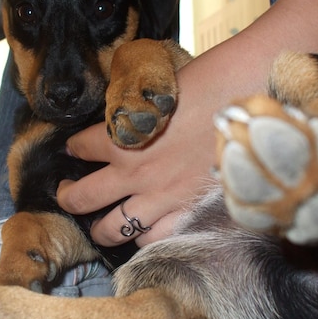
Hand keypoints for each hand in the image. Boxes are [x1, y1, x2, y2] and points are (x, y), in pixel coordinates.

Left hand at [57, 56, 229, 247]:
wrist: (250, 95)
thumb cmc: (208, 80)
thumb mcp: (157, 89)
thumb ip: (134, 110)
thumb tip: (125, 116)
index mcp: (119, 136)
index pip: (80, 146)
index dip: (74, 147)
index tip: (74, 148)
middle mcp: (133, 172)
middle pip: (82, 198)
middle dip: (68, 197)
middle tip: (68, 193)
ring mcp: (160, 197)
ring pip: (112, 229)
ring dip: (100, 229)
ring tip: (98, 226)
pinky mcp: (187, 209)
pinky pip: (156, 238)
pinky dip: (144, 237)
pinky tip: (143, 231)